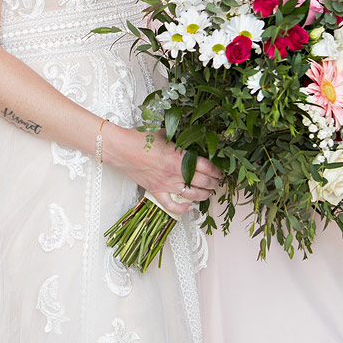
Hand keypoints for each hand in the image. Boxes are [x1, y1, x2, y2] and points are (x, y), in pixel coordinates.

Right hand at [106, 127, 221, 214]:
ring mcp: (167, 184)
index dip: (217, 171)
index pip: (207, 167)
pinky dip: (181, 208)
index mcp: (180, 158)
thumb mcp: (165, 133)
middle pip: (203, 183)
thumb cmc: (141, 139)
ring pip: (192, 195)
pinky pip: (171, 205)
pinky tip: (188, 207)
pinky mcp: (156, 191)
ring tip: (207, 193)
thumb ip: (179, 138)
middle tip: (217, 183)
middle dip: (214, 184)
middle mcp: (176, 173)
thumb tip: (189, 135)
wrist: (122, 149)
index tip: (220, 172)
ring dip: (203, 195)